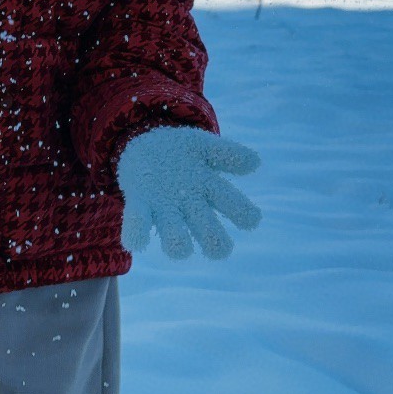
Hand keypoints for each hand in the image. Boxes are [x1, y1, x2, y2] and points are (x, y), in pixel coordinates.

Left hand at [117, 125, 260, 260]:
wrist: (143, 146)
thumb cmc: (179, 150)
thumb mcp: (203, 146)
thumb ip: (227, 153)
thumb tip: (255, 162)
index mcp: (210, 190)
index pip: (234, 206)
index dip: (244, 216)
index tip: (250, 219)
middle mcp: (190, 207)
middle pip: (208, 232)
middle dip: (214, 241)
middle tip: (217, 247)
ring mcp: (164, 208)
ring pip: (175, 237)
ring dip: (177, 242)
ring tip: (180, 246)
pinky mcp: (139, 203)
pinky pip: (138, 222)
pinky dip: (137, 232)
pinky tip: (137, 240)